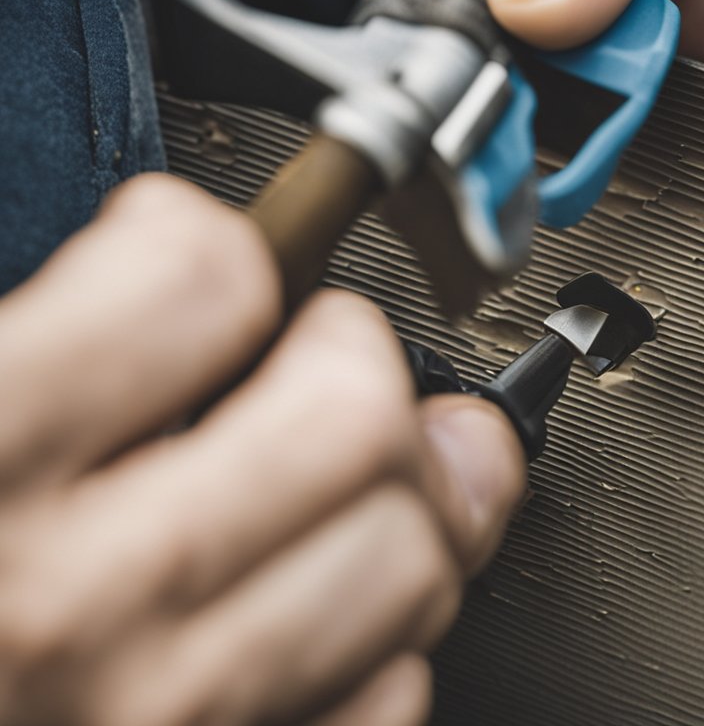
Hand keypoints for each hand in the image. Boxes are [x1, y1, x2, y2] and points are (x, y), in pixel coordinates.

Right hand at [0, 175, 524, 724]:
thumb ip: (81, 337)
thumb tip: (260, 279)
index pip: (201, 281)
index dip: (223, 249)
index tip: (219, 273)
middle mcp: (66, 600)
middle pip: (358, 420)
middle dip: (361, 372)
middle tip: (317, 372)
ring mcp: (159, 714)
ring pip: (412, 557)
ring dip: (396, 508)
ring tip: (326, 496)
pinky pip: (395, 687)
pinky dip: (377, 639)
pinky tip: (303, 608)